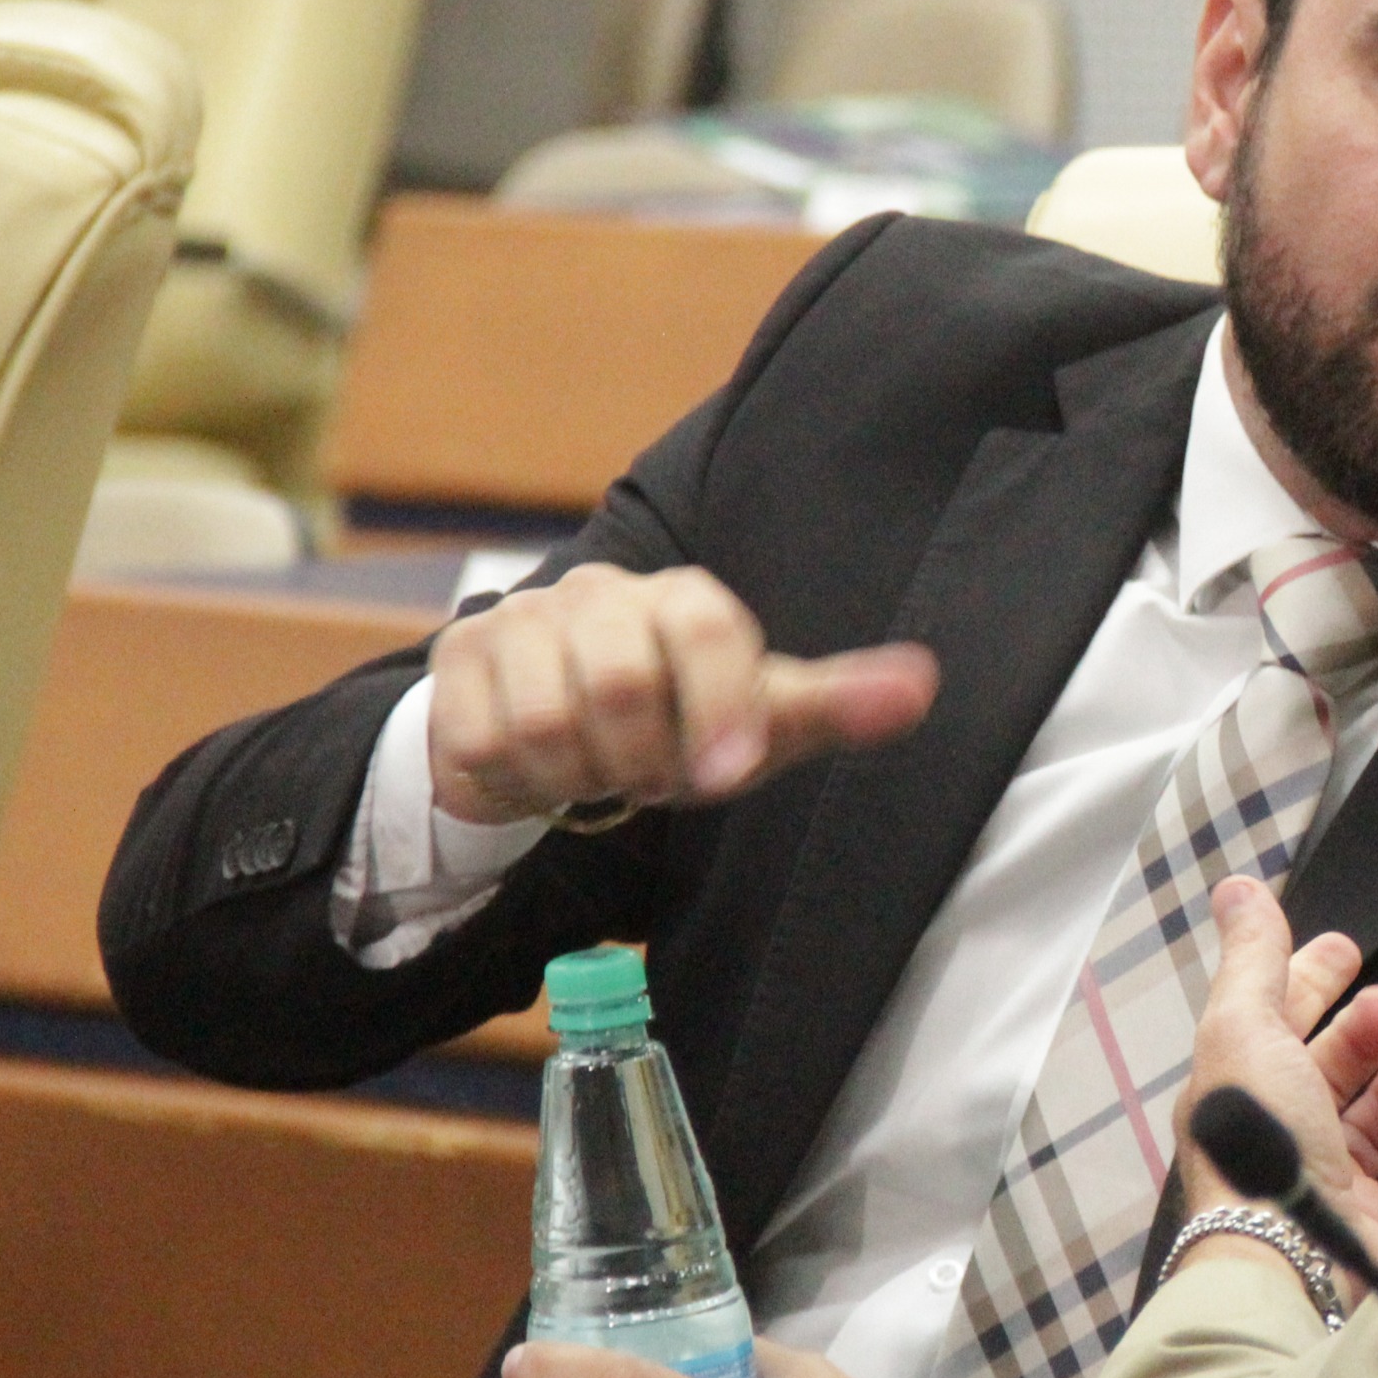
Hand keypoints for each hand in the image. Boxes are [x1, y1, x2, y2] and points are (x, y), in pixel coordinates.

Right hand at [430, 563, 937, 825]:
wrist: (570, 729)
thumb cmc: (685, 722)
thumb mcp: (765, 721)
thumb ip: (840, 703)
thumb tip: (921, 686)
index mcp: (684, 599)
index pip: (708, 630)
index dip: (720, 709)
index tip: (727, 774)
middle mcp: (599, 593)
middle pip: (620, 684)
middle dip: (643, 762)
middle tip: (651, 778)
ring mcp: (520, 620)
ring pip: (546, 723)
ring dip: (581, 778)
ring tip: (598, 771)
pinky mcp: (456, 661)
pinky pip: (484, 745)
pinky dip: (521, 784)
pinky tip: (541, 770)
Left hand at [1177, 877, 1377, 1284]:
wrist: (1287, 1262)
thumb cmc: (1259, 1150)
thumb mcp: (1245, 1031)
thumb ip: (1252, 959)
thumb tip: (1236, 890)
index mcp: (1239, 1093)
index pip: (1273, 1024)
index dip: (1307, 981)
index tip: (1344, 949)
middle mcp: (1283, 1140)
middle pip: (1330, 1070)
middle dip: (1363, 1031)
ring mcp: (1333, 1188)